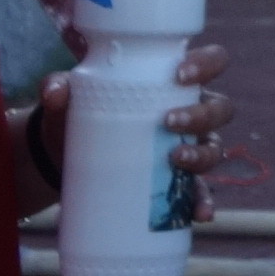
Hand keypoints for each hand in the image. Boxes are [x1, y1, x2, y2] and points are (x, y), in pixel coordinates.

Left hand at [40, 42, 239, 219]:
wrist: (65, 155)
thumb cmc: (82, 112)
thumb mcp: (71, 96)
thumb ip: (59, 86)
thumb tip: (55, 91)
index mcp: (175, 82)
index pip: (211, 61)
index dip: (207, 64)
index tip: (181, 74)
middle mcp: (191, 112)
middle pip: (220, 109)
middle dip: (202, 115)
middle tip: (169, 121)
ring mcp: (187, 148)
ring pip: (215, 147)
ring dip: (203, 154)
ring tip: (175, 159)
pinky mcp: (175, 181)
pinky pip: (200, 192)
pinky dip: (202, 202)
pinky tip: (200, 213)